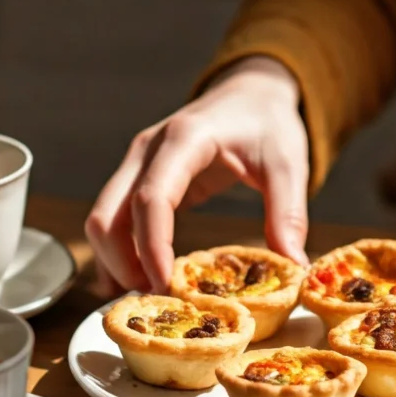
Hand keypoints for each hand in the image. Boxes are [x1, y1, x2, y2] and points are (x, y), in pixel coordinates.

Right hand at [86, 56, 309, 294]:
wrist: (250, 93)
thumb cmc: (268, 124)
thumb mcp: (287, 163)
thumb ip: (288, 212)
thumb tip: (294, 266)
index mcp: (184, 140)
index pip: (151, 198)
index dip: (152, 246)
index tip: (166, 285)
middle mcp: (147, 150)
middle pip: (108, 214)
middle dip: (123, 263)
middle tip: (156, 302)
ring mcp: (136, 164)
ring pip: (101, 220)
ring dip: (115, 262)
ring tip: (148, 298)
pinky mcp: (136, 178)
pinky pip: (112, 219)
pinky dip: (117, 253)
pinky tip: (137, 282)